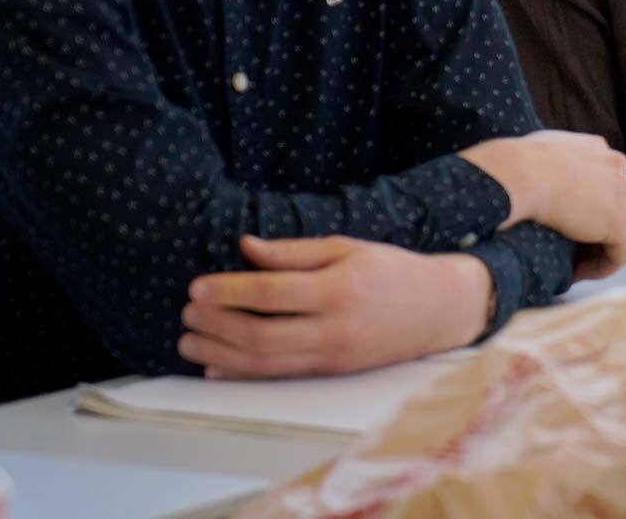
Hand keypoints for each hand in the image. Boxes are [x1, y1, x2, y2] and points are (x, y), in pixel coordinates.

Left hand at [180, 236, 489, 378]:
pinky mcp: (329, 372)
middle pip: (259, 334)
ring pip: (263, 363)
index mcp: (339, 289)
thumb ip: (295, 252)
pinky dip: (241, 374)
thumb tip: (246, 247)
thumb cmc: (392, 270)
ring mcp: (331, 356)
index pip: (271, 293)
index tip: (197, 286)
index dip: (229, 291)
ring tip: (189, 340)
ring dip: (219, 354)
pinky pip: (277, 377)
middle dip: (215, 325)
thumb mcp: (348, 247)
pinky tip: (215, 366)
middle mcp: (333, 328)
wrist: (438, 309)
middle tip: (187, 312)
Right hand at [458, 130, 625, 279]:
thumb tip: (530, 174)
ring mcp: (622, 194)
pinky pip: (620, 254)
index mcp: (596, 148)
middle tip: (568, 248)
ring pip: (619, 229)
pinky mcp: (619, 223)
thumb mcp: (535, 148)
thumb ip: (548, 159)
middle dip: (594, 226)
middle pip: (614, 203)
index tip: (564, 223)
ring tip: (570, 263)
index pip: (603, 180)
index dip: (587, 205)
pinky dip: (600, 268)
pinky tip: (576, 274)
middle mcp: (615, 166)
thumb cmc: (517, 163)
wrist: (522, 173)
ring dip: (596, 248)